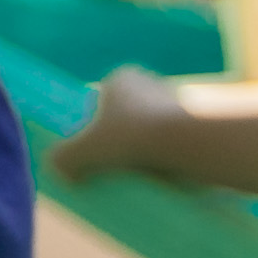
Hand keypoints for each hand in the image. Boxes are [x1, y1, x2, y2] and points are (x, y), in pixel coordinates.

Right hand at [52, 68, 191, 184]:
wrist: (186, 145)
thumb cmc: (129, 140)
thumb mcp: (82, 153)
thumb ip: (62, 159)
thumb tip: (56, 168)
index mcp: (122, 77)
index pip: (100, 103)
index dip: (95, 130)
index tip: (97, 154)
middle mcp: (151, 82)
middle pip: (128, 118)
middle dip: (124, 141)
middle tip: (117, 169)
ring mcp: (179, 101)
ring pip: (154, 132)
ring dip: (148, 151)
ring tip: (143, 179)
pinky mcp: (200, 123)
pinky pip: (177, 143)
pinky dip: (170, 158)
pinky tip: (165, 179)